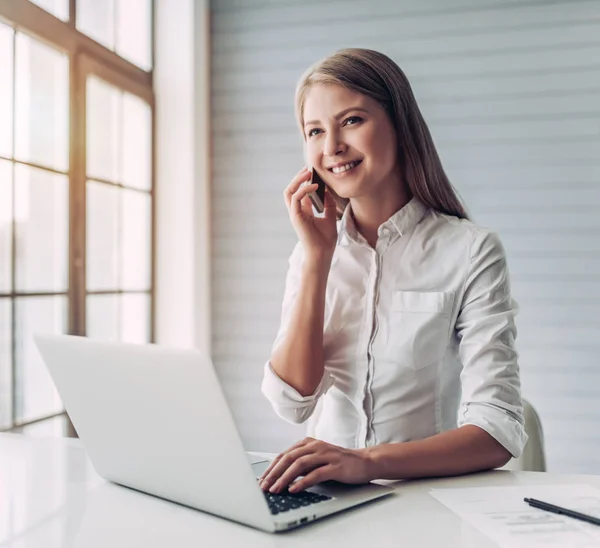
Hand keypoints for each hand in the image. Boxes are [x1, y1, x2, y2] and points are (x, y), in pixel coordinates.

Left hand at [258, 437, 372, 493]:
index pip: (284, 454)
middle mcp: (315, 446)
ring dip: (285, 478)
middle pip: (289, 458)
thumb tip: (280, 477)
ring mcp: (325, 455)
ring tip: (275, 489)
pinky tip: (294, 489)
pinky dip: (303, 482)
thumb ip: (301, 464)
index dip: (271, 468)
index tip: (261, 480)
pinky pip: (315, 474)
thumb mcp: (317, 460)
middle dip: (274, 473)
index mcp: (308, 443)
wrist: (365, 462)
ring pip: (299, 464)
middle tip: (264, 486)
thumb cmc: (339, 463)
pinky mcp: (335, 466)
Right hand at [284, 167, 337, 264]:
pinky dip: (304, 189)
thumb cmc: (325, 240)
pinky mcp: (295, 216)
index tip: (315, 171)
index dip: (305, 180)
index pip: (300, 192)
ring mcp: (295, 214)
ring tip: (308, 172)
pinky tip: (315, 186)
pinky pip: (295, 198)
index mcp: (304, 212)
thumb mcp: (330, 217)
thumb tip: (328, 190)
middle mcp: (297, 211)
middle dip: (299, 177)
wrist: (322, 253)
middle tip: (309, 167)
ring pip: (289, 191)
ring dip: (297, 180)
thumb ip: (328, 204)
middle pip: (291, 189)